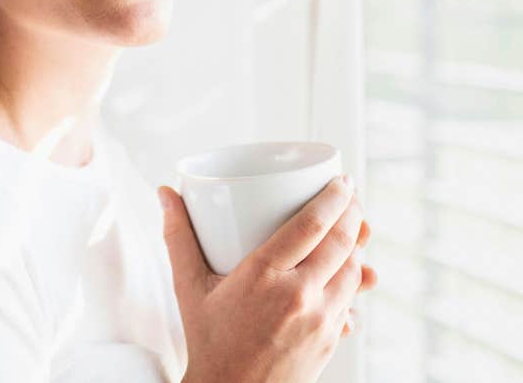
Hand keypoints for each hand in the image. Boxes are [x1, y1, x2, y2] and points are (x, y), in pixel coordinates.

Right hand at [159, 175, 376, 382]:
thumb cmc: (208, 341)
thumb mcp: (189, 287)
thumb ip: (178, 237)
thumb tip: (165, 194)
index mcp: (263, 277)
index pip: (311, 225)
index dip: (333, 197)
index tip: (341, 181)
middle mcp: (298, 297)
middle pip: (341, 242)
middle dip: (353, 213)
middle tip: (351, 196)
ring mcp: (320, 320)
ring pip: (353, 271)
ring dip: (358, 245)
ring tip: (354, 227)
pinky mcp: (330, 339)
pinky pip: (351, 300)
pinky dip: (354, 279)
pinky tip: (351, 270)